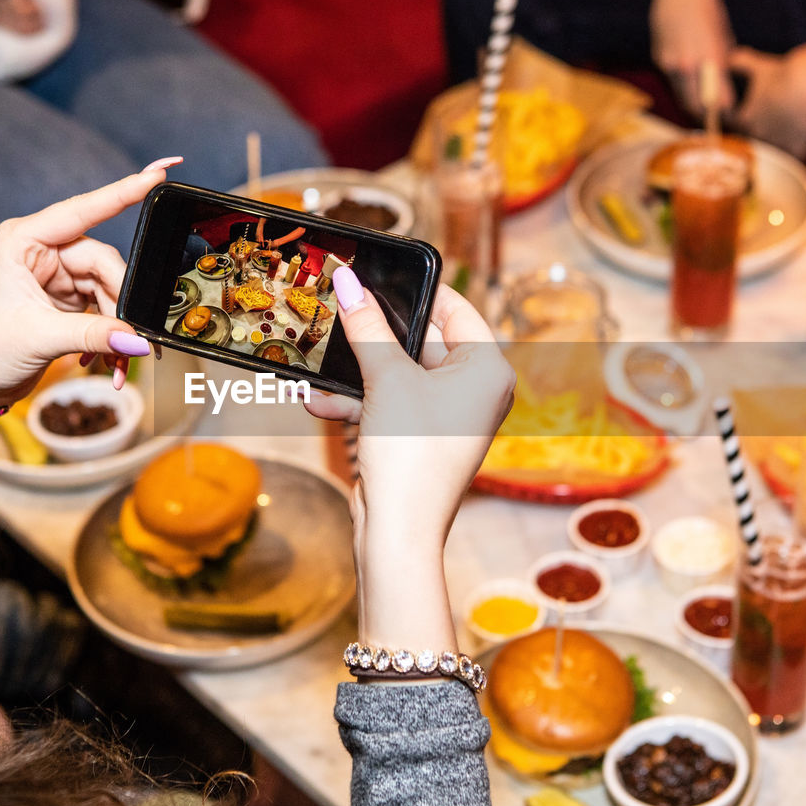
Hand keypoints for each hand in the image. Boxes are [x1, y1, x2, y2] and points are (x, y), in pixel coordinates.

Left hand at [0, 157, 182, 409]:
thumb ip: (93, 335)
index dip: (122, 192)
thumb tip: (137, 339)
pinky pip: (104, 309)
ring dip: (118, 326)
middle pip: (104, 263)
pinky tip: (107, 359)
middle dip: (120, 302)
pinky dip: (110, 334)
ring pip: (108, 288)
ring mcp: (56, 275)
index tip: (157, 174)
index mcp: (23, 241)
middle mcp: (42, 251)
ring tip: (118, 361)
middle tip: (133, 337)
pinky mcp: (66, 299)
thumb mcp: (38, 338)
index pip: (82, 211)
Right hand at [306, 271, 514, 647]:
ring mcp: (449, 416)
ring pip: (398, 375)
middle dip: (373, 338)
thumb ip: (367, 328)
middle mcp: (476, 390)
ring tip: (318, 366)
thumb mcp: (386, 379)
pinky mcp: (422, 437)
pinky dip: (358, 402)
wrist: (399, 531)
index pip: (456, 308)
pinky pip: (390, 404)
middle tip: (340, 312)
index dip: (418, 290)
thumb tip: (349, 282)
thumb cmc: (411, 455)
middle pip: (421, 342)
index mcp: (488, 369)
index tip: (381, 274)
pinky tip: (318, 401)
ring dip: (356, 375)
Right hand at [649, 0, 733, 114]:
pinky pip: (671, 81)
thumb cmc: (708, 16)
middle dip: (705, 114)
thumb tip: (722, 87)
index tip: (729, 115)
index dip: (724, 110)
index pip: (719, 97)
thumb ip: (720, 66)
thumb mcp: (722, 42)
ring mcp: (671, 66)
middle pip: (696, 105)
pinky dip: (680, 84)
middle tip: (713, 118)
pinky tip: (686, 78)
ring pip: (681, 96)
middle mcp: (689, 68)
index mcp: (710, 62)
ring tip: (699, 107)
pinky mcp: (660, 62)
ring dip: (690, 104)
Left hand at [729, 46, 805, 157]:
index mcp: (745, 119)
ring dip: (778, 151)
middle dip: (759, 140)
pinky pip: (794, 159)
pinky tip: (800, 155)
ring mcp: (777, 143)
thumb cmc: (785, 72)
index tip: (747, 122)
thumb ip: (742, 62)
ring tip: (785, 148)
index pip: (736, 129)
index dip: (741, 124)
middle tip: (770, 135)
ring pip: (773, 154)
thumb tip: (731, 56)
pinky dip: (796, 158)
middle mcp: (758, 135)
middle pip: (753, 144)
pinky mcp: (797, 146)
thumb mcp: (761, 65)